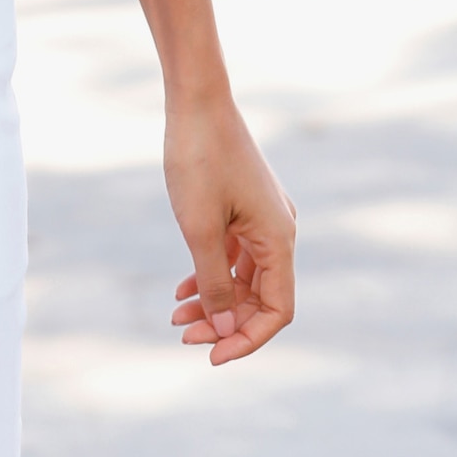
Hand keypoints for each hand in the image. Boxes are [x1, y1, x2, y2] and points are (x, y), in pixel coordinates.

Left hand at [164, 94, 295, 363]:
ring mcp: (262, 218)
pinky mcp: (244, 206)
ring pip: (244, 276)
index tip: (212, 356)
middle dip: (224, 321)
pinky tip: (182, 288)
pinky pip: (234, 253)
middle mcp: (279, 232)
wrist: (196, 101)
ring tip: (177, 317)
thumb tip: (224, 326)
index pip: (276, 311)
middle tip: (182, 333)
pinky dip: (212, 272)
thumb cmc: (198, 160)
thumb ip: (215, 281)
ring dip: (214, 299)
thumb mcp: (200, 228)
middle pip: (259, 297)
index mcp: (279, 240)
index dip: (247, 339)